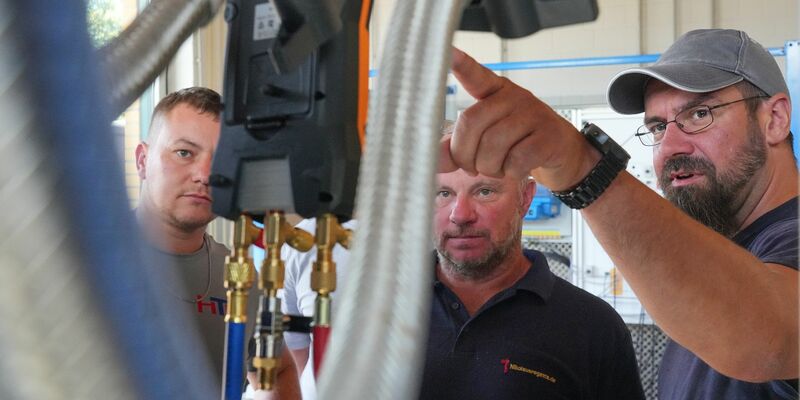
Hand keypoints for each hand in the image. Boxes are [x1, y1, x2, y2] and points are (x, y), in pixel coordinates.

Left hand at [442, 48, 597, 188]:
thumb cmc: (518, 143)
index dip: (460, 64)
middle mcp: (513, 96)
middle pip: (471, 123)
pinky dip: (510, 173)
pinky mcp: (548, 136)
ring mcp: (533, 113)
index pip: (475, 75)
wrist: (562, 153)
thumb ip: (459, 147)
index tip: (449, 51)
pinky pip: (516, 160)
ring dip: (489, 168)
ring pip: (492, 146)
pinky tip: (514, 171)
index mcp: (494, 92)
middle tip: (472, 168)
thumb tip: (437, 161)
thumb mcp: (486, 141)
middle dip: (464, 155)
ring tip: (497, 169)